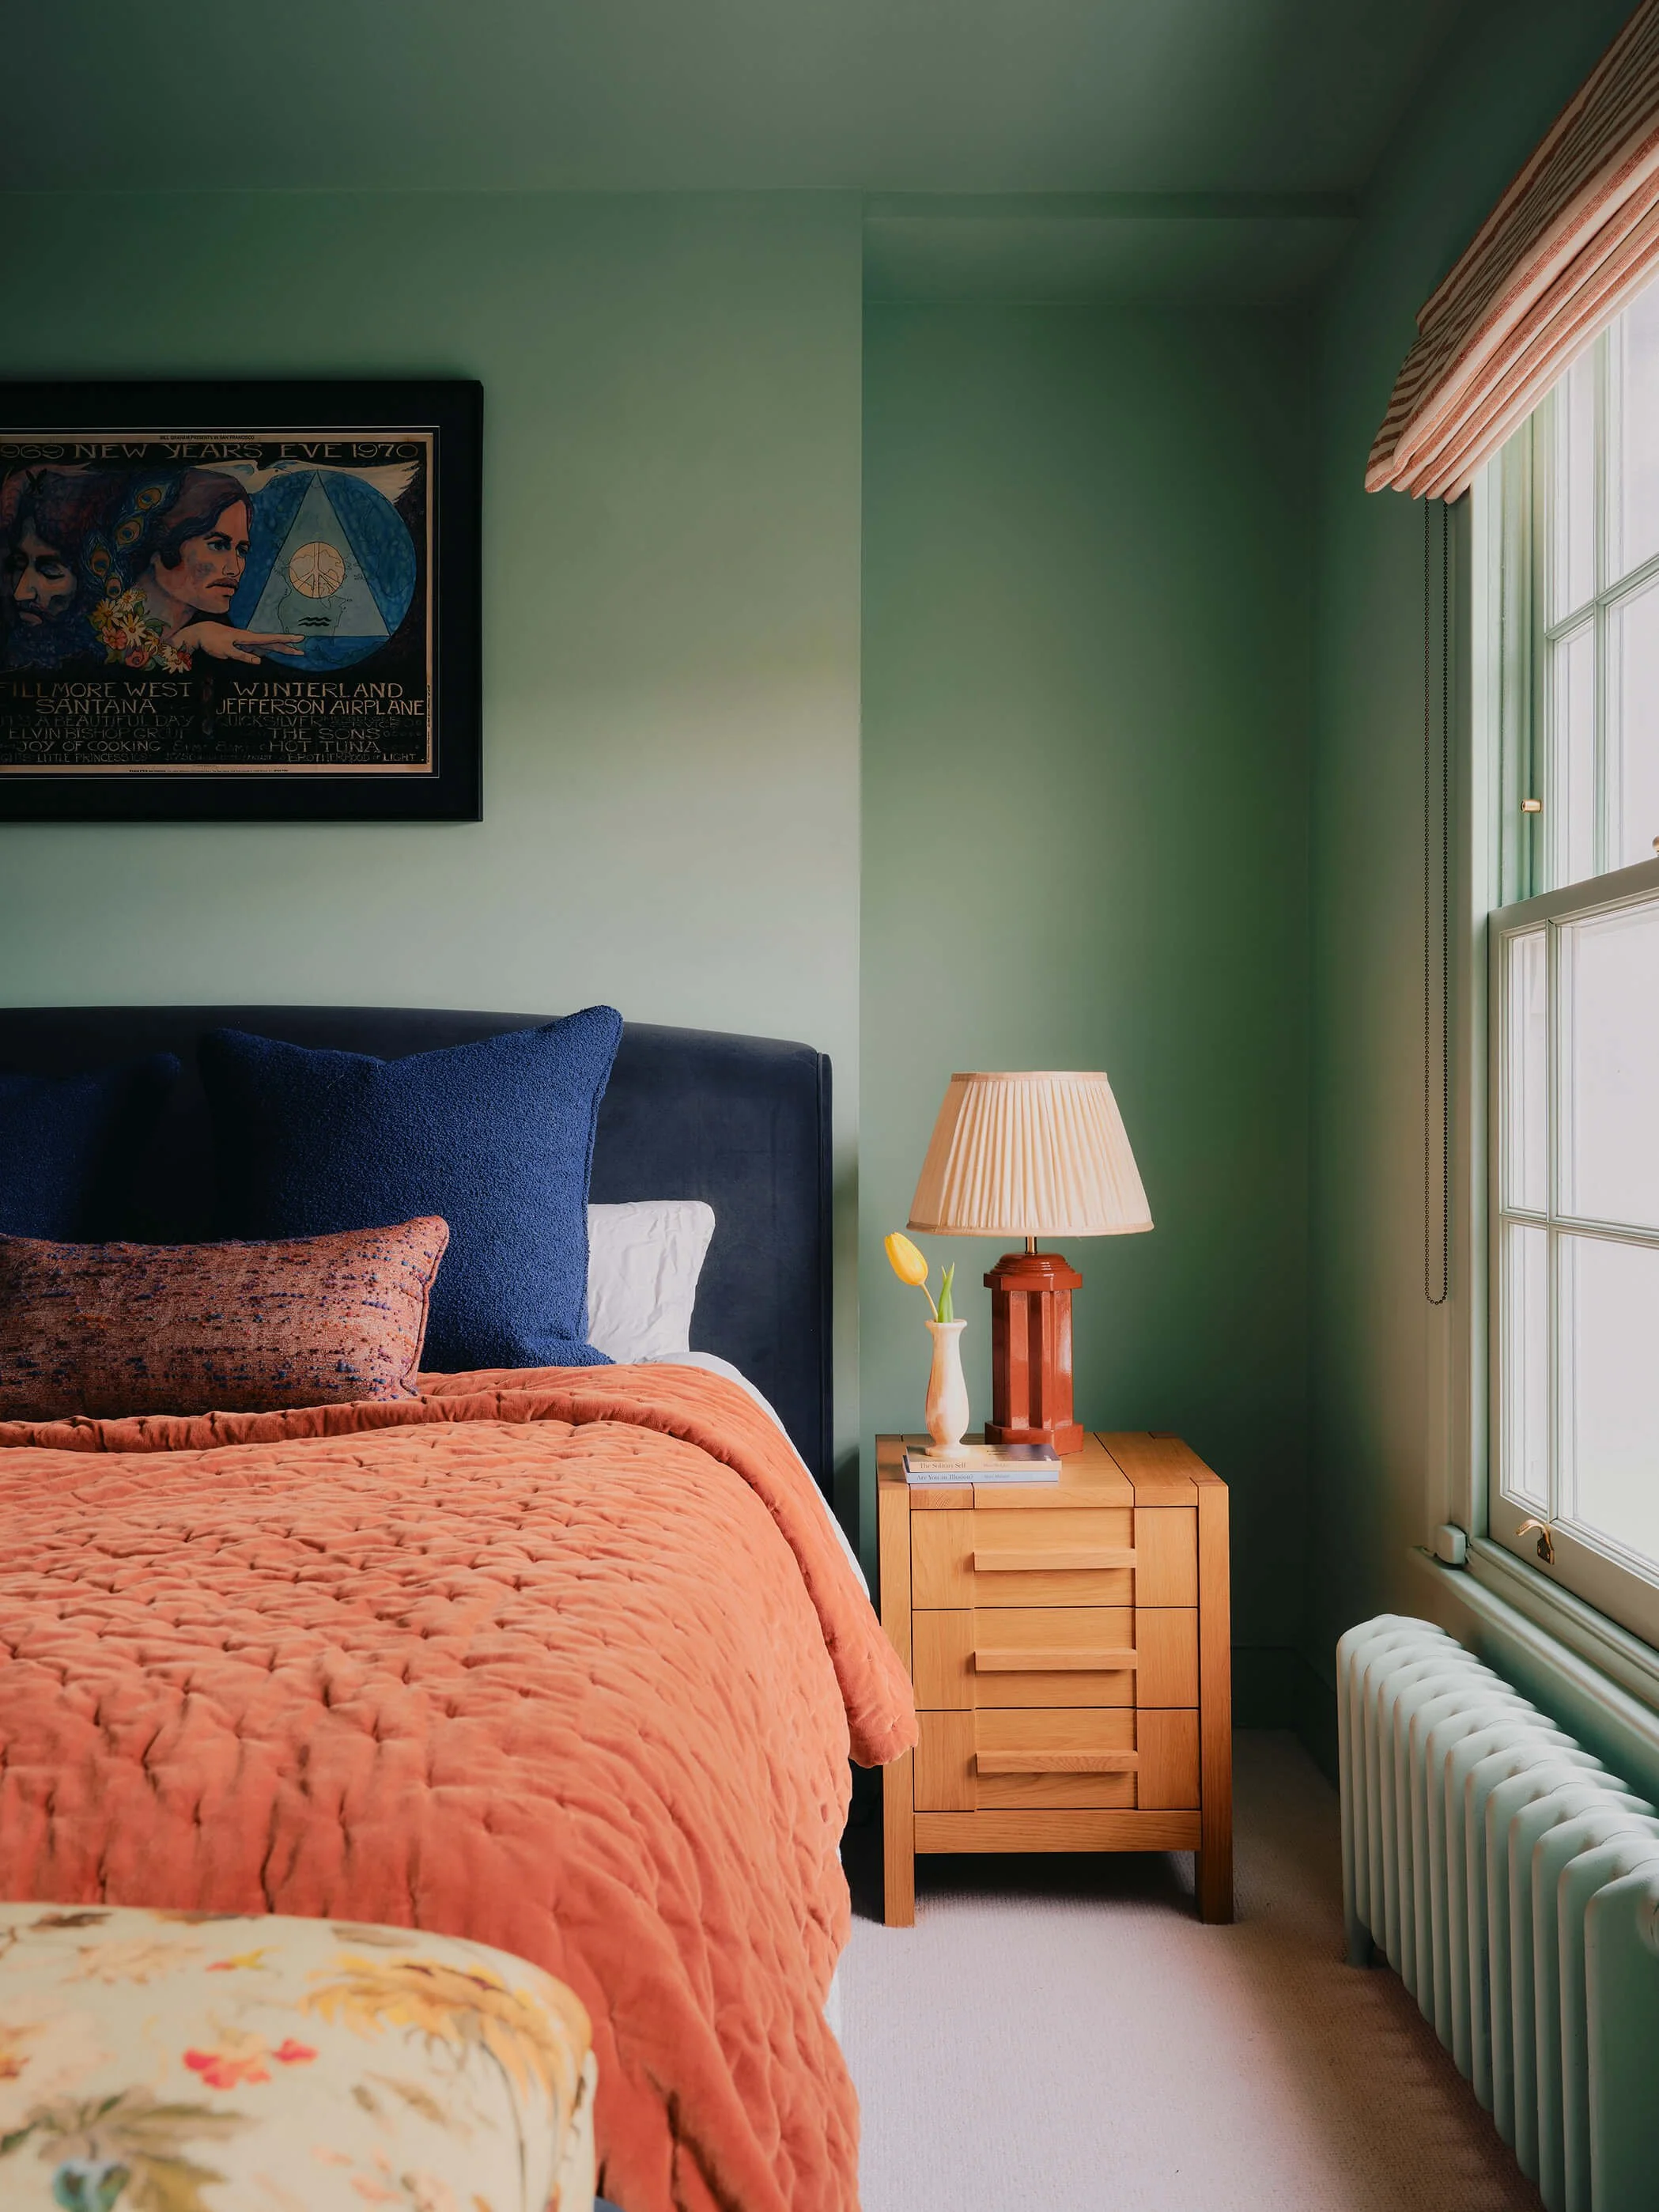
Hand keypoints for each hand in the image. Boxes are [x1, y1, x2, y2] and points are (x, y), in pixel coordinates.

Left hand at [173, 622, 305, 664]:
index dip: (286, 639)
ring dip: (282, 648)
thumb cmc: (212, 641)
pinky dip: (271, 650)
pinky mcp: (245, 645)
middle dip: (288, 646)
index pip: (271, 639)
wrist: (202, 632)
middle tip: (302, 650)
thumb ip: (242, 656)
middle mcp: (251, 639)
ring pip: (269, 646)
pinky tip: (278, 651)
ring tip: (296, 651)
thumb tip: (259, 661)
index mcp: (248, 638)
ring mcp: (248, 642)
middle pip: (273, 643)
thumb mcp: (226, 651)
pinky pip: (261, 648)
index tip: (299, 638)